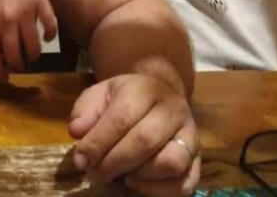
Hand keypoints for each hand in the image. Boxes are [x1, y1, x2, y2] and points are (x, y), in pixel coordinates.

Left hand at [0, 0, 56, 79]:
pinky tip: (48, 37)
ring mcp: (25, 13)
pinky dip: (50, 35)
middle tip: (19, 66)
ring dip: (33, 54)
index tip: (3, 76)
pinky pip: (50, 26)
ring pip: (33, 45)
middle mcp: (6, 21)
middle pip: (14, 54)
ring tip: (33, 55)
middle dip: (17, 65)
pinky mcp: (41, 3)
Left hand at [69, 74, 199, 195]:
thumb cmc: (125, 98)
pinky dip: (159, 191)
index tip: (81, 160)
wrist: (161, 94)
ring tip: (120, 176)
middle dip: (114, 162)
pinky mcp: (199, 160)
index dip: (98, 142)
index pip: (122, 117)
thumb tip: (77, 132)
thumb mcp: (100, 94)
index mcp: (145, 90)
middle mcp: (173, 111)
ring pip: (172, 162)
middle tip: (95, 174)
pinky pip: (186, 183)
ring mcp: (191, 136)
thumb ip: (85, 111)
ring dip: (140, 176)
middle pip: (146, 141)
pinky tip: (137, 183)